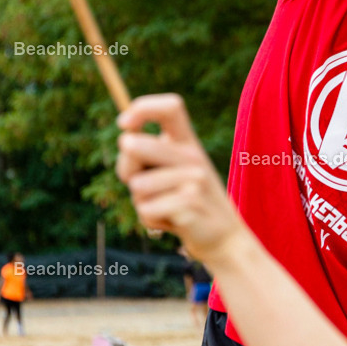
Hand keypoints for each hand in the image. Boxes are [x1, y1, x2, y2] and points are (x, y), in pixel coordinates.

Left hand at [116, 93, 242, 265]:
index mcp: (188, 142)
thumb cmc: (184, 201)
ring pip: (137, 185)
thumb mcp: (167, 173)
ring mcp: (195, 179)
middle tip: (140, 185)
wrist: (223, 238)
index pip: (170, 107)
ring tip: (164, 206)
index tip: (123, 124)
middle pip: (135, 145)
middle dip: (125, 169)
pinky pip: (146, 210)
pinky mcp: (191, 204)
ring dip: (141, 202)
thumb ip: (144, 157)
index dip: (142, 108)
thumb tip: (125, 140)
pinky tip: (172, 222)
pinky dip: (150, 221)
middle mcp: (193, 155)